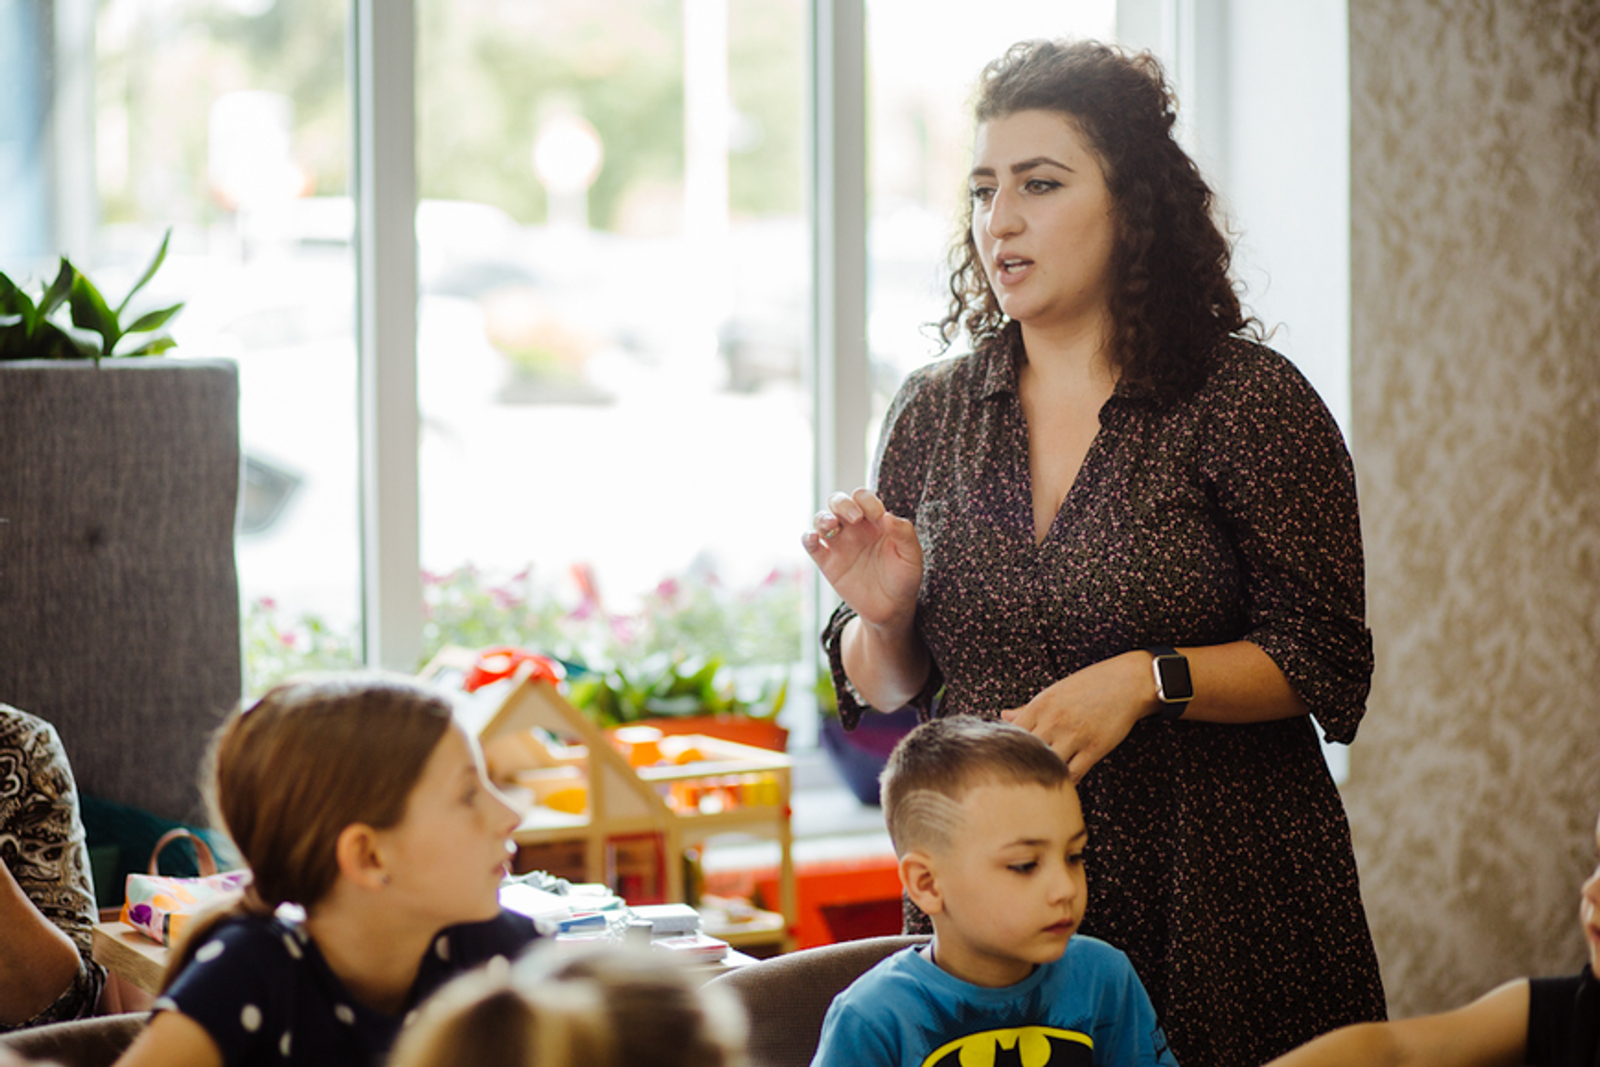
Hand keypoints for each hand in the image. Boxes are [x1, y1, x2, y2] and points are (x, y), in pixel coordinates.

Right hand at [801, 488, 923, 630]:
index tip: (880, 518)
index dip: (869, 502)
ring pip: (821, 520)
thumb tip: (888, 516)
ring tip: (832, 525)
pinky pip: (811, 545)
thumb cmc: (904, 579)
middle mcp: (854, 529)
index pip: (864, 498)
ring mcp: (839, 545)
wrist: (892, 610)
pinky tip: (814, 538)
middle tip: (856, 518)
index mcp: (875, 521)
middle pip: (838, 502)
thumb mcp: (912, 556)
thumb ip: (904, 533)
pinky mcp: (827, 563)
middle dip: (843, 504)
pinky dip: (807, 538)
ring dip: (823, 518)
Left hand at [1001, 652, 1154, 782]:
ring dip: (1044, 775)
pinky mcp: (1094, 748)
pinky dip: (1065, 782)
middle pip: (1026, 753)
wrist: (1127, 682)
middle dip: (1022, 765)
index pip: (1011, 735)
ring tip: (1040, 783)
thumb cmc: (1090, 684)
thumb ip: (1028, 708)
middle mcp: (1053, 721)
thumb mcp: (1055, 691)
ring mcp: (1073, 736)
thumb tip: (1004, 716)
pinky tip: (1062, 783)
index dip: (1007, 749)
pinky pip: (1073, 774)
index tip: (1009, 758)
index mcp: (1040, 705)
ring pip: (1048, 766)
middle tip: (1020, 776)